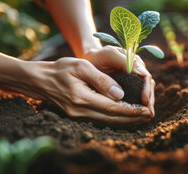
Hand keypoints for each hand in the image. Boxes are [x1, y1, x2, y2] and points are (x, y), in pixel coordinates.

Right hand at [21, 57, 151, 122]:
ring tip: (141, 116)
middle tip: (149, 115)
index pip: (112, 108)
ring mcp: (78, 115)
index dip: (131, 110)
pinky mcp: (77, 115)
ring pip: (107, 121)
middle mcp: (80, 111)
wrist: (38, 80)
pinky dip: (115, 117)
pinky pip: (100, 118)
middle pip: (112, 118)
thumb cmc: (60, 69)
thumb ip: (101, 80)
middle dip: (132, 118)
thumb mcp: (81, 67)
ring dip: (125, 120)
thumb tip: (120, 94)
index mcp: (82, 98)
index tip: (146, 109)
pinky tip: (125, 115)